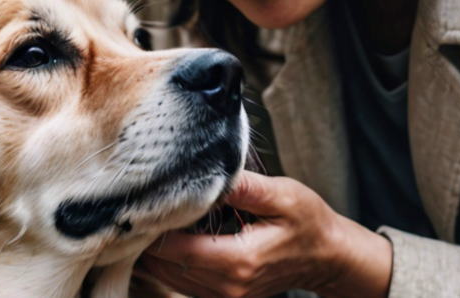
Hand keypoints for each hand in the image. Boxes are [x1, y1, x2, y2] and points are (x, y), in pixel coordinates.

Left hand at [140, 171, 391, 297]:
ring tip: (142, 219)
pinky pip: (182, 282)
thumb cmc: (308, 223)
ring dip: (153, 252)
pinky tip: (163, 237)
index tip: (136, 204)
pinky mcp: (223, 295)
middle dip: (147, 238)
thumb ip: (244, 187)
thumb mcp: (282, 195)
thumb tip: (208, 173)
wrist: (328, 257)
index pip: (177, 248)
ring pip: (170, 277)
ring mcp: (225, 295)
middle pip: (167, 265)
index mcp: (239, 260)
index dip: (153, 228)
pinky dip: (167, 262)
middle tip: (131, 207)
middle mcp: (228, 286)